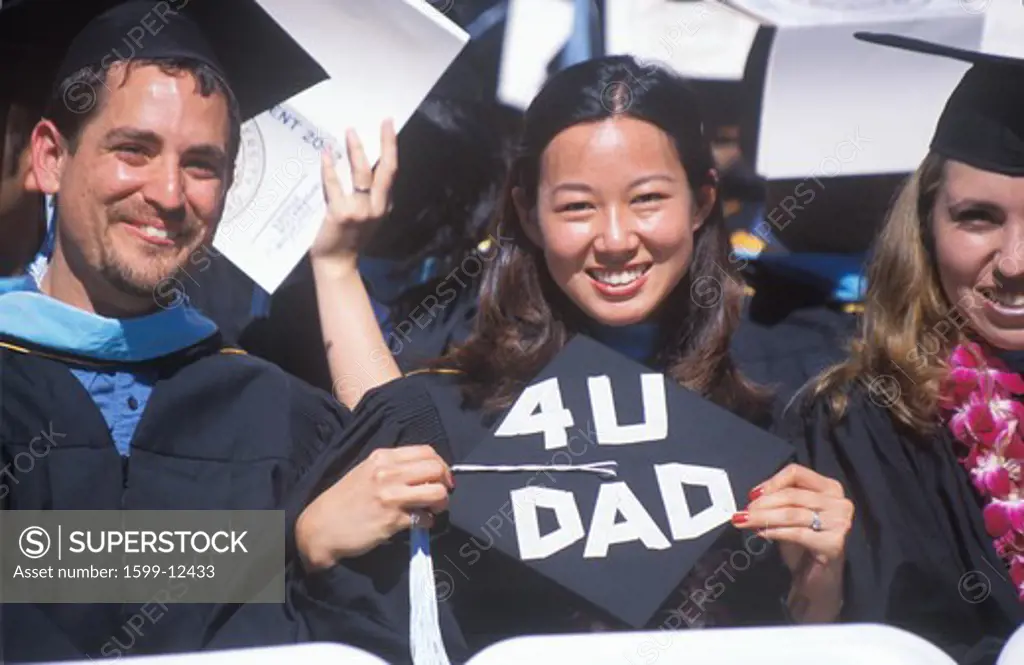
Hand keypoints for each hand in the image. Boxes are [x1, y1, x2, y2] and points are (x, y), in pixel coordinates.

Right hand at [296, 445, 452, 570]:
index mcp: (382, 457)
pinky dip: (427, 522)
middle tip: (441, 495)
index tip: (441, 477)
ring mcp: (390, 496)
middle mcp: (387, 473)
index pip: (426, 451)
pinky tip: (418, 524)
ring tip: (433, 510)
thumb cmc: (344, 501)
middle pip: (436, 469)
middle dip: (446, 483)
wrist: (320, 528)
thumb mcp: (366, 472)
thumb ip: (393, 468)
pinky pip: (425, 518)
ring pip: (437, 492)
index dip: (441, 465)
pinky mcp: (392, 519)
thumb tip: (424, 473)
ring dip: (441, 503)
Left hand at [309, 119, 397, 270]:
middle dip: (386, 143)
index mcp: (384, 206)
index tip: (388, 127)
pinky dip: (329, 168)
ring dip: (357, 150)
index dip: (391, 149)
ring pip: (362, 174)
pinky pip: (335, 184)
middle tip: (384, 122)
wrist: (336, 262)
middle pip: (386, 170)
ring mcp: (360, 211)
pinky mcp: (341, 213)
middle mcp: (376, 208)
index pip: (391, 173)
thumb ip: (369, 198)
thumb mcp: (367, 219)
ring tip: (350, 133)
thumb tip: (361, 166)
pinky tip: (326, 154)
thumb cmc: (348, 239)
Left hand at [732, 463, 853, 622]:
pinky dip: (775, 531)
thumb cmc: (804, 543)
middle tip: (744, 512)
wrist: (817, 578)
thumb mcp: (791, 514)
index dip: (772, 482)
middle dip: (763, 503)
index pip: (796, 473)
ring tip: (745, 522)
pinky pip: (797, 533)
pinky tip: (761, 533)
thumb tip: (754, 496)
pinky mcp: (833, 544)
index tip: (754, 495)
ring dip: (764, 517)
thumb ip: (778, 501)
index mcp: (830, 488)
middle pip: (792, 494)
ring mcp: (840, 523)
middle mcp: (839, 502)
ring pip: (792, 513)